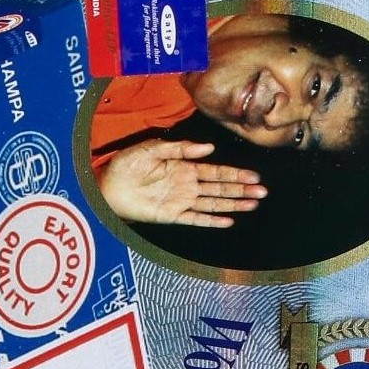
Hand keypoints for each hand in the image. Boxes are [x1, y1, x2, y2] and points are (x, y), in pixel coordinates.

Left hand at [97, 140, 266, 226]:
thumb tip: (208, 148)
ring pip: (213, 203)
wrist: (106, 187)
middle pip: (220, 188)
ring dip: (234, 204)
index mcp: (183, 166)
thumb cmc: (126, 165)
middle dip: (242, 189)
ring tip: (254, 204)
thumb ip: (179, 148)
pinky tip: (228, 221)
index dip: (235, 174)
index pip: (215, 171)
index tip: (253, 176)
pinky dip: (211, 220)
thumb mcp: (151, 148)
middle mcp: (186, 185)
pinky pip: (195, 219)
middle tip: (263, 191)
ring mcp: (180, 201)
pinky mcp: (171, 216)